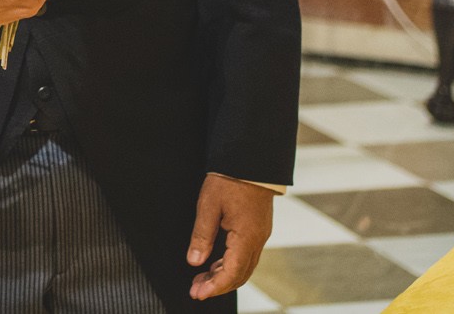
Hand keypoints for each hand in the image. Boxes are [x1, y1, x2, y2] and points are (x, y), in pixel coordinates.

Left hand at [187, 174, 274, 300]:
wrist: (250, 160)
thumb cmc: (230, 178)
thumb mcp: (208, 205)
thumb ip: (201, 236)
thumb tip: (194, 261)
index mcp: (246, 237)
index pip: (232, 273)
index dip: (215, 287)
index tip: (198, 293)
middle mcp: (257, 240)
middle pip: (240, 275)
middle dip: (218, 286)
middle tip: (196, 290)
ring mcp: (260, 235)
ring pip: (244, 267)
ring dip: (224, 276)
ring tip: (201, 279)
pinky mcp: (258, 229)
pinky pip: (246, 255)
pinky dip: (230, 264)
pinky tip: (215, 264)